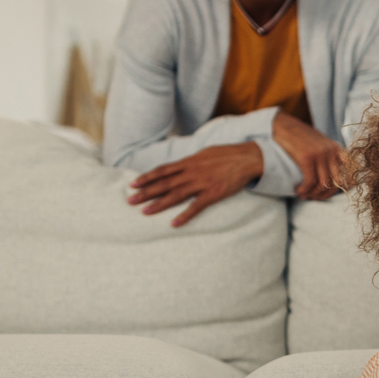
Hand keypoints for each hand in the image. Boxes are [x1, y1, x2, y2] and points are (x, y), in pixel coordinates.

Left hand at [128, 143, 264, 226]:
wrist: (247, 158)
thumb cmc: (227, 155)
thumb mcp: (205, 153)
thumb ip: (190, 161)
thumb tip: (179, 166)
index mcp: (189, 162)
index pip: (163, 170)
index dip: (147, 177)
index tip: (133, 184)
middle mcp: (191, 172)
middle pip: (164, 183)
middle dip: (146, 192)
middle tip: (130, 201)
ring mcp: (202, 183)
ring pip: (175, 194)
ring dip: (159, 204)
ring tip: (145, 212)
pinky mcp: (213, 194)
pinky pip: (196, 206)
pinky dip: (184, 215)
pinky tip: (174, 223)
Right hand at [273, 112, 346, 200]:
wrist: (283, 125)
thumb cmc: (300, 138)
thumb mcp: (320, 145)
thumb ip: (329, 158)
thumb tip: (335, 180)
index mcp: (337, 149)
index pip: (349, 173)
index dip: (343, 188)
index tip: (329, 193)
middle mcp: (331, 151)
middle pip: (335, 183)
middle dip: (325, 195)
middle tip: (314, 198)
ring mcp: (320, 154)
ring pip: (322, 184)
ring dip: (313, 194)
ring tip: (304, 196)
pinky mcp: (307, 157)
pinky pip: (310, 181)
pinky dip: (304, 190)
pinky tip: (299, 191)